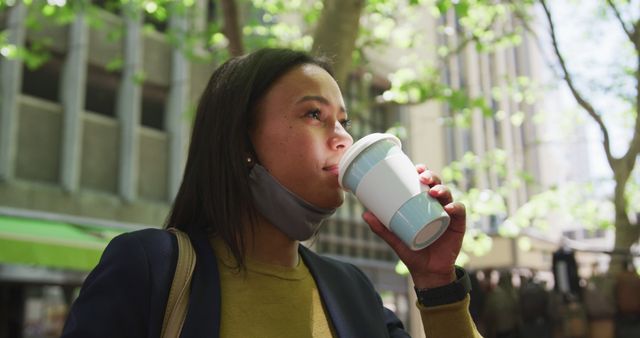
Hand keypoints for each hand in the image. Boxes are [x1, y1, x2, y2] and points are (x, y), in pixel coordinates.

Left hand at [362, 164, 465, 288]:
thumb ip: (381, 228)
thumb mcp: (395, 239)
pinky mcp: (457, 225)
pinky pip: (459, 212)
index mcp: (423, 204)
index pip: (425, 183)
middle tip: (422, 177)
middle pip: (437, 184)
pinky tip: (448, 208)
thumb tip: (364, 214)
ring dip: (442, 189)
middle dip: (431, 176)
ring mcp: (448, 214)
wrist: (427, 272)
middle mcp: (437, 205)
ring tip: (433, 192)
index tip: (415, 167)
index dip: (422, 172)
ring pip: (448, 195)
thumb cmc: (412, 251)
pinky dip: (455, 207)